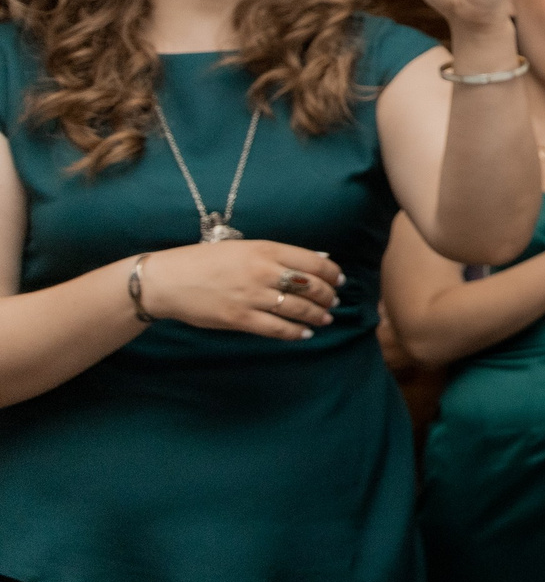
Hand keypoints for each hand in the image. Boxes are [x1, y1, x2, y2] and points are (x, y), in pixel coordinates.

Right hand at [136, 241, 342, 340]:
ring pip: (299, 309)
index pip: (313, 262)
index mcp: (265, 249)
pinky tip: (305, 333)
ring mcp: (252, 296)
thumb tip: (318, 260)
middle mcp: (262, 271)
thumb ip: (278, 254)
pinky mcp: (240, 318)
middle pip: (311, 286)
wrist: (168, 280)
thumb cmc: (205, 260)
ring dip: (318, 315)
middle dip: (328, 295)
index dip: (332, 273)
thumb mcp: (244, 247)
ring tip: (325, 317)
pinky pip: (278, 328)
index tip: (339, 279)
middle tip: (333, 300)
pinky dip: (296, 332)